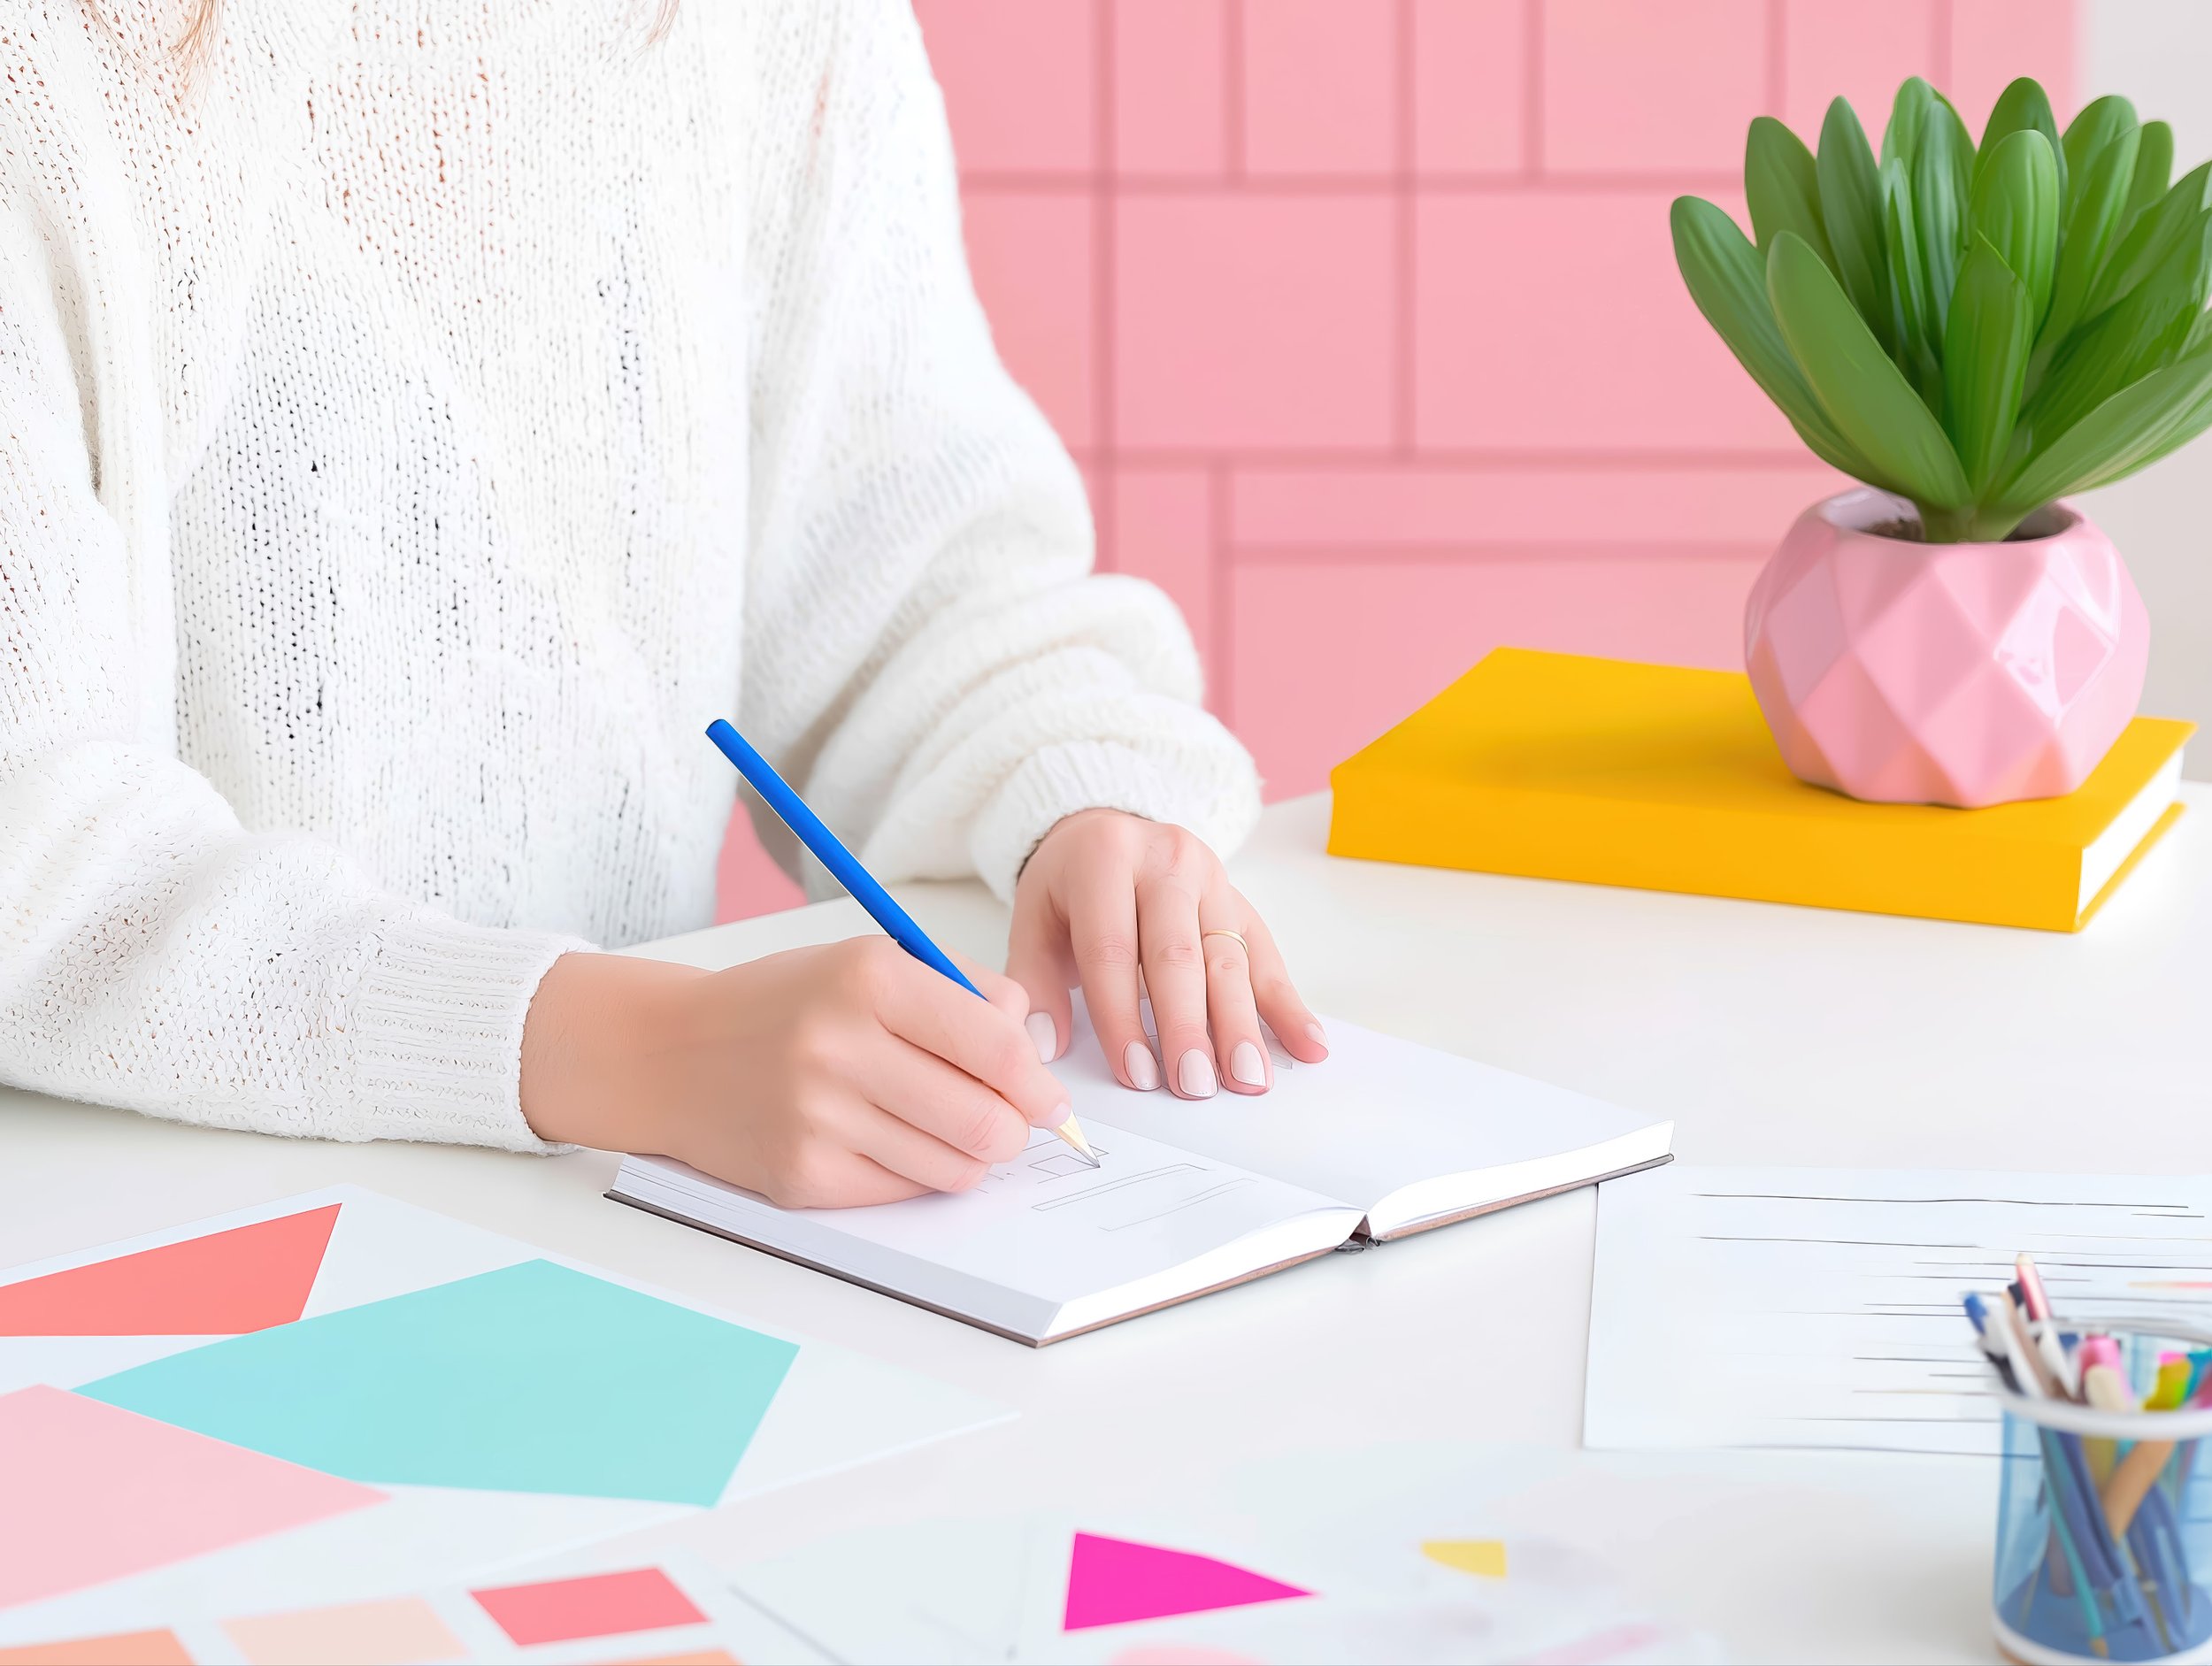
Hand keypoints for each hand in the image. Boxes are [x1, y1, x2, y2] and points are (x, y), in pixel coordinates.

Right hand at [518, 939, 1071, 1207]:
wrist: (671, 1053)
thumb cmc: (787, 1004)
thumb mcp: (870, 962)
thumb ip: (962, 994)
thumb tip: (1035, 1053)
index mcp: (868, 978)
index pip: (997, 1045)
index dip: (1038, 1081)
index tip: (1046, 1096)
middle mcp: (839, 1044)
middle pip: (987, 1119)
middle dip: (1012, 1128)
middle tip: (1004, 1122)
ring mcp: (816, 1116)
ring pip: (955, 1167)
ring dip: (968, 1156)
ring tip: (942, 1128)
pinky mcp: (800, 1174)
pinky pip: (904, 1192)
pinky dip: (915, 1174)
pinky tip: (888, 1143)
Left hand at [1006, 809, 1326, 1098]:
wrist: (1106, 828)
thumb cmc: (1068, 887)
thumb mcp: (1033, 918)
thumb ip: (1032, 982)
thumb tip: (1042, 1048)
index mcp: (1106, 859)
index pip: (1114, 947)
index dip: (1122, 1014)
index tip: (1135, 1072)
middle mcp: (1166, 861)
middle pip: (1179, 953)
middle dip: (1188, 1026)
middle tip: (1194, 1085)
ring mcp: (1212, 880)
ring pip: (1228, 957)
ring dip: (1240, 1025)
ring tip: (1247, 1080)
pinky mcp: (1241, 902)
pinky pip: (1266, 956)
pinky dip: (1288, 1006)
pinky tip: (1308, 1045)